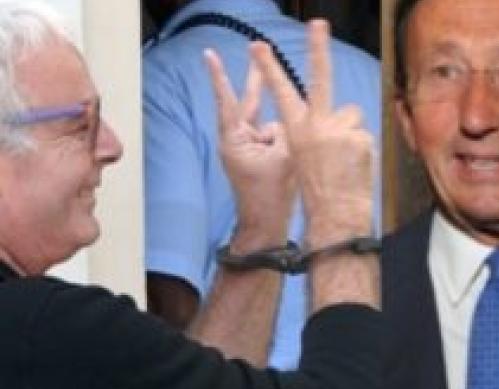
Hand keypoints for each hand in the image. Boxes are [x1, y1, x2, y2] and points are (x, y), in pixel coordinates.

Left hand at [204, 47, 293, 239]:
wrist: (266, 225)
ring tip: (282, 158)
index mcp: (235, 139)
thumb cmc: (269, 194)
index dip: (219, 76)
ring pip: (268, 126)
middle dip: (258, 84)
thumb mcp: (283, 157)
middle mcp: (237, 140)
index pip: (227, 100)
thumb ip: (284, 132)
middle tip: (258, 52)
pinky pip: (273, 140)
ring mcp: (247, 149)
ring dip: (280, 136)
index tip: (208, 54)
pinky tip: (288, 161)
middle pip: (249, 105)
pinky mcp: (258, 158)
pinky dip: (282, 145)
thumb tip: (284, 122)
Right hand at [249, 20, 373, 244]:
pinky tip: (355, 166)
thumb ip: (318, 130)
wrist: (336, 213)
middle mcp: (315, 124)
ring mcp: (337, 129)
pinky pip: (363, 133)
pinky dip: (362, 147)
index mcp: (296, 130)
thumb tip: (341, 113)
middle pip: (319, 79)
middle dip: (317, 47)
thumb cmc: (320, 188)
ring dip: (351, 130)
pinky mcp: (358, 137)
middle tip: (318, 23)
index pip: (281, 92)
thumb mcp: (305, 156)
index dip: (270, 69)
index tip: (259, 46)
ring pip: (351, 115)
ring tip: (345, 157)